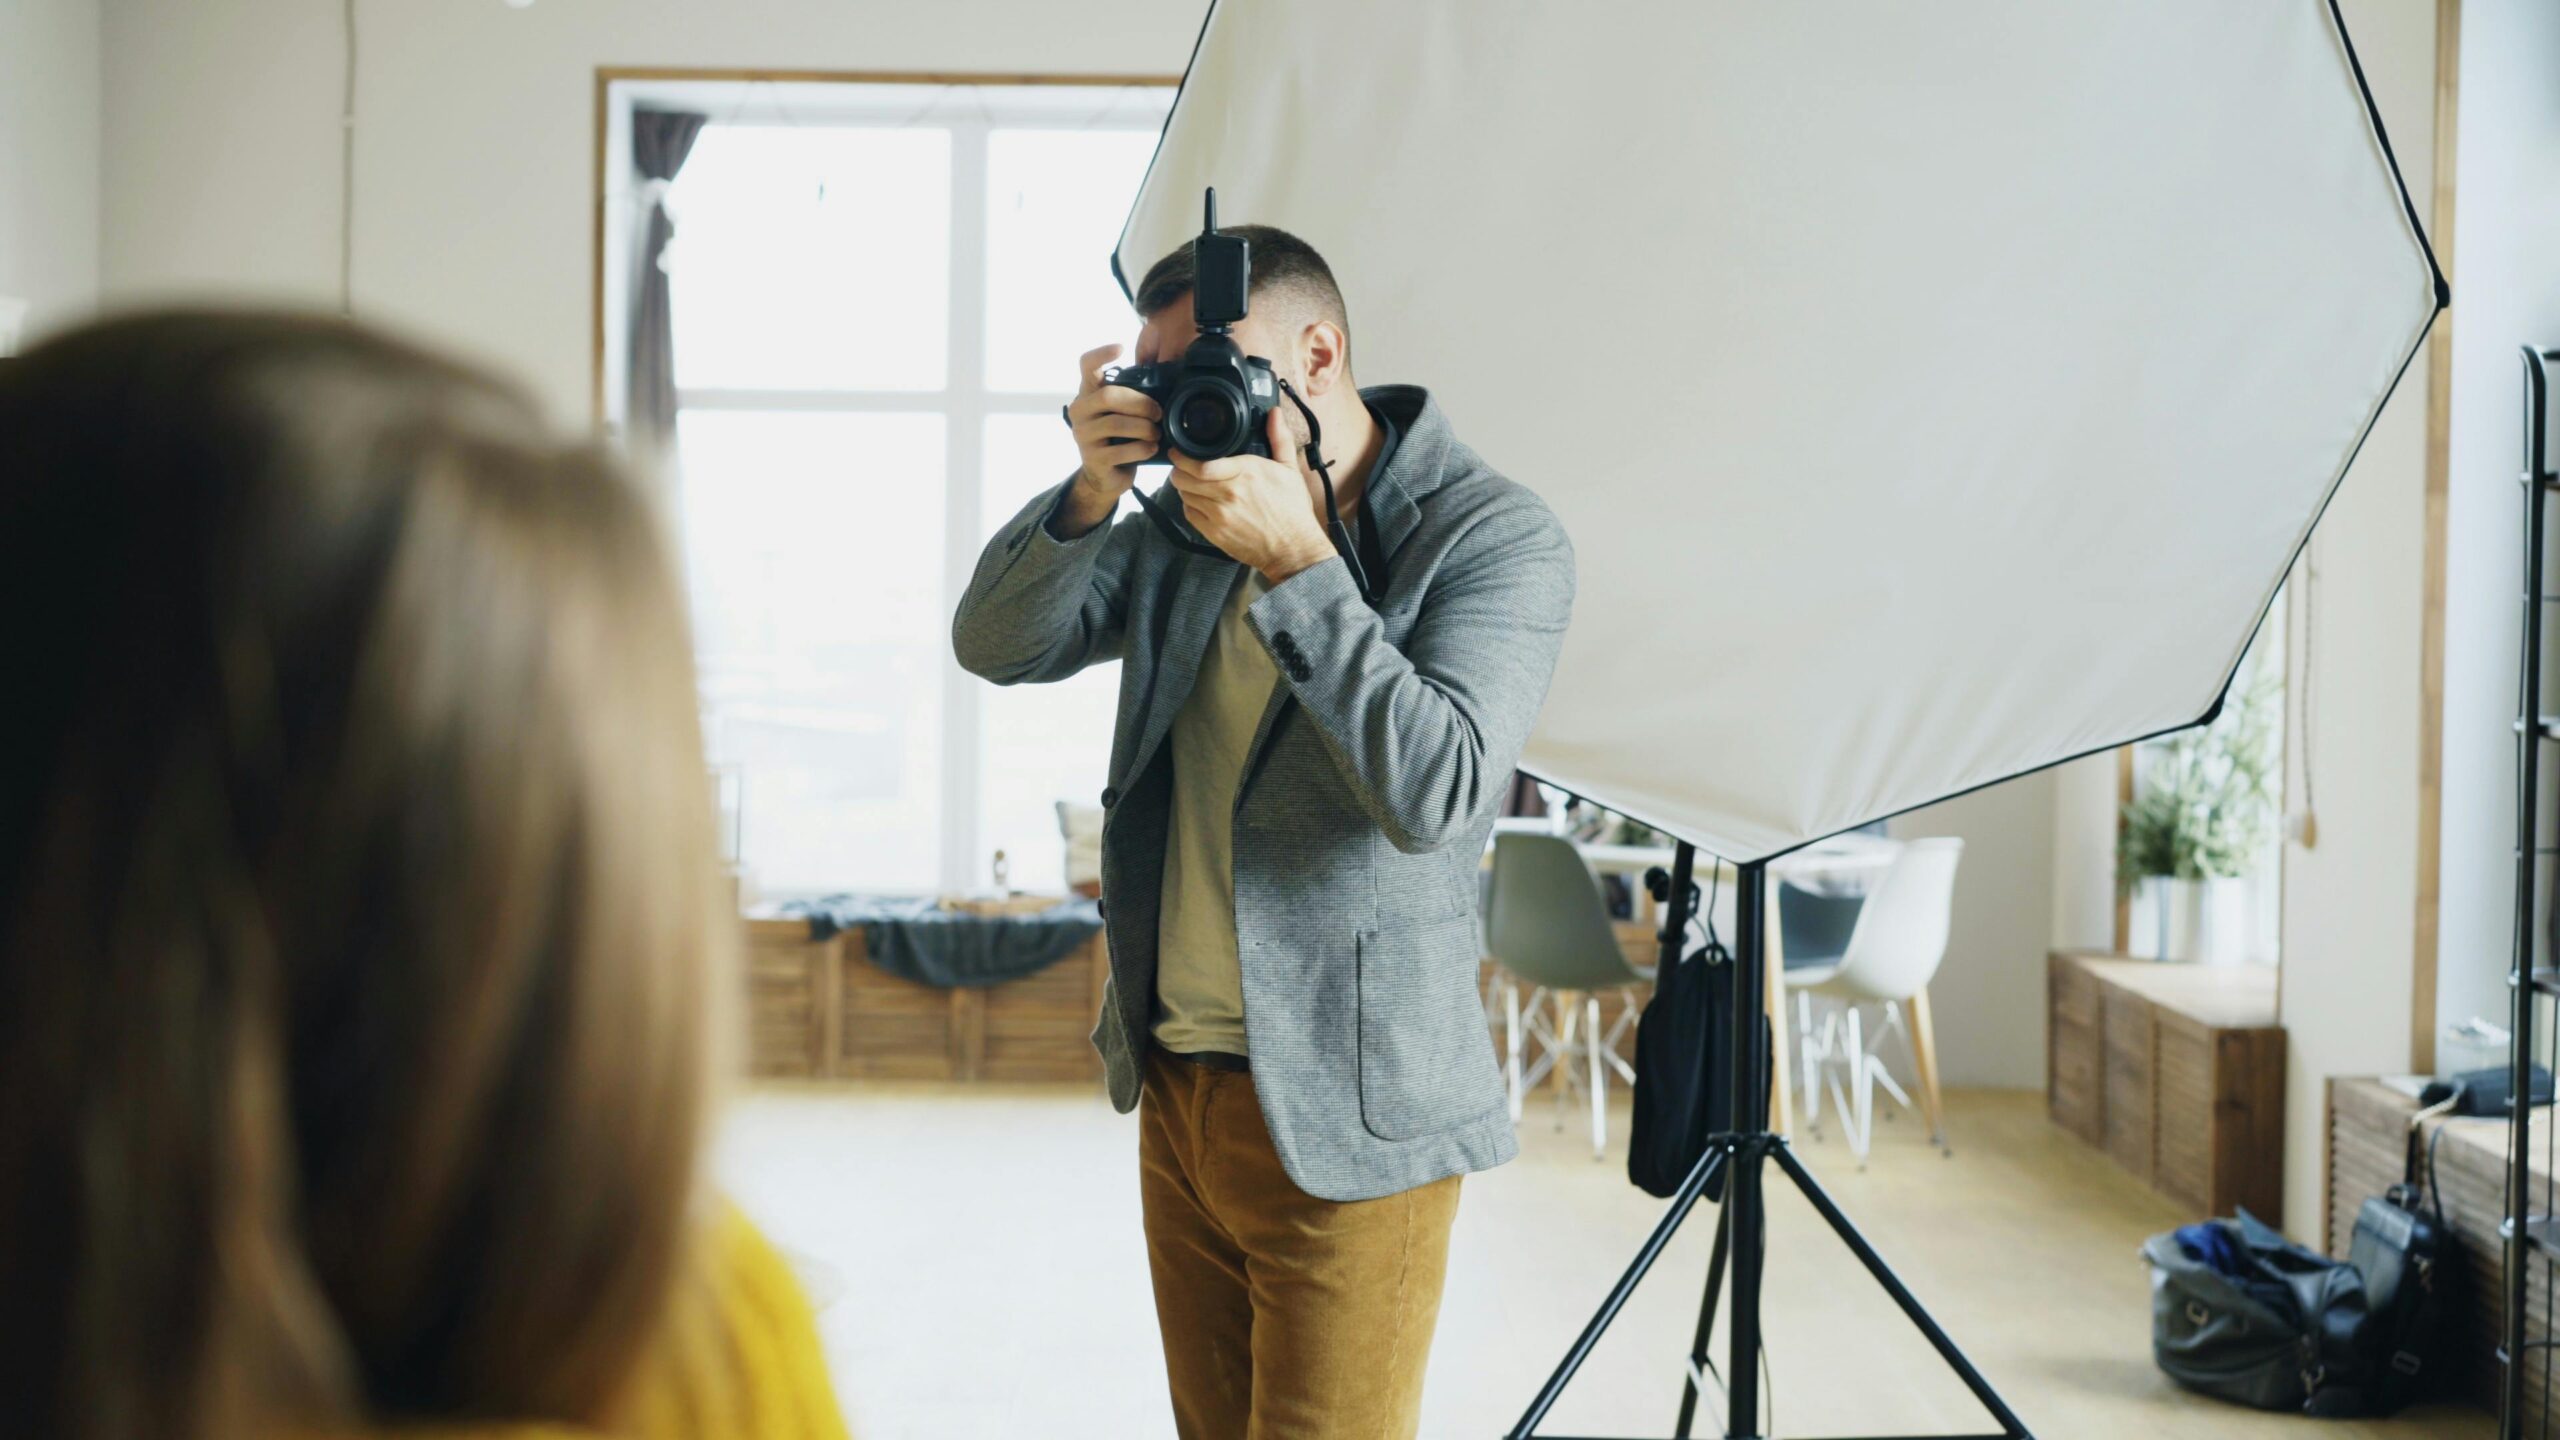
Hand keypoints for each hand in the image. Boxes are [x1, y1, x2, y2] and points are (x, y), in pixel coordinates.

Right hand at [1065, 342, 1160, 497]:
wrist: (1105, 476)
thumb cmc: (1118, 437)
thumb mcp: (1123, 410)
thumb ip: (1133, 388)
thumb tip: (1157, 352)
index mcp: (1089, 394)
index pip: (1086, 366)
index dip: (1101, 354)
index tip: (1120, 347)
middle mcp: (1080, 411)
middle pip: (1109, 395)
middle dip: (1141, 403)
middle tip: (1158, 413)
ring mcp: (1083, 436)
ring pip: (1117, 423)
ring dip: (1145, 428)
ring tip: (1156, 433)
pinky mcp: (1093, 459)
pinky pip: (1123, 450)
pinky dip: (1143, 448)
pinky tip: (1151, 448)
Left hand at [1168, 406, 1337, 584]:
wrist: (1293, 549)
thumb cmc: (1292, 511)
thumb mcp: (1290, 470)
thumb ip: (1279, 439)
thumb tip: (1275, 413)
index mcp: (1246, 473)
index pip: (1199, 463)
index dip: (1182, 455)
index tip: (1179, 450)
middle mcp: (1229, 493)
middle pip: (1184, 478)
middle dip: (1179, 469)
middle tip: (1182, 465)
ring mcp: (1219, 515)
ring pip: (1185, 495)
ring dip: (1184, 487)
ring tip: (1192, 482)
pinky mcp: (1214, 533)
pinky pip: (1189, 514)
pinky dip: (1190, 505)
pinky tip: (1200, 501)